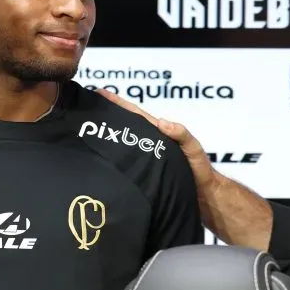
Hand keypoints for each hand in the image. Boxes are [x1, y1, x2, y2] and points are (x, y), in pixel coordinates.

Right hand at [95, 88, 218, 193]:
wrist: (203, 197)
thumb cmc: (200, 171)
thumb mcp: (193, 148)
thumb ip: (181, 134)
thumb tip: (161, 121)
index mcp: (158, 134)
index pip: (136, 115)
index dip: (119, 103)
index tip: (101, 92)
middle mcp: (148, 144)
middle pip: (126, 126)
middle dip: (108, 114)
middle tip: (86, 106)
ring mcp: (145, 158)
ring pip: (123, 143)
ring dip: (107, 134)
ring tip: (87, 127)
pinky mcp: (143, 173)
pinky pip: (125, 161)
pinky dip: (113, 155)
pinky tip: (99, 156)